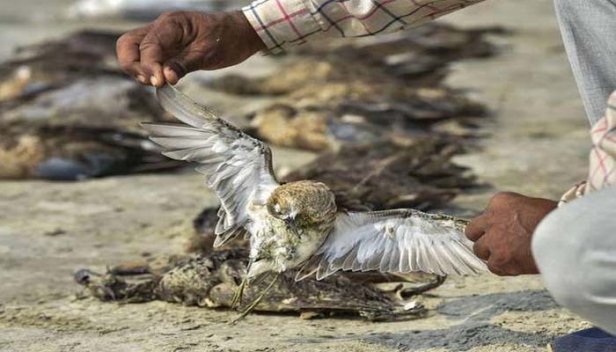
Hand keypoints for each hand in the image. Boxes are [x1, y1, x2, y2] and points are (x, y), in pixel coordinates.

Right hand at [116, 11, 264, 86]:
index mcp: (171, 23)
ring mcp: (162, 39)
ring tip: (156, 83)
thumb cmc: (227, 38)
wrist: (240, 33)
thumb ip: (184, 64)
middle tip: (151, 83)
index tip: (159, 83)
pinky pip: (147, 60)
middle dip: (133, 66)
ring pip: (134, 52)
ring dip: (138, 70)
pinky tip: (161, 82)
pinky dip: (148, 71)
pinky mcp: (166, 50)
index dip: (149, 66)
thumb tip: (165, 78)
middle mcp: (161, 28)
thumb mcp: (209, 52)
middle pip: (128, 44)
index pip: (148, 45)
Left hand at [465, 192, 557, 275]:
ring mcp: (493, 240)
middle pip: (472, 232)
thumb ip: (513, 215)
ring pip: (480, 251)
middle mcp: (491, 219)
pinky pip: (492, 267)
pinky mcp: (499, 259)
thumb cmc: (557, 220)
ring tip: (512, 255)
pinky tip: (518, 264)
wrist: (568, 235)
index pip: (485, 215)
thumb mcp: (531, 207)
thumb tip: (509, 228)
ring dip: (493, 254)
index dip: (494, 226)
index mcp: (500, 202)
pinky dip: (504, 268)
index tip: (505, 231)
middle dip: (483, 239)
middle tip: (498, 245)